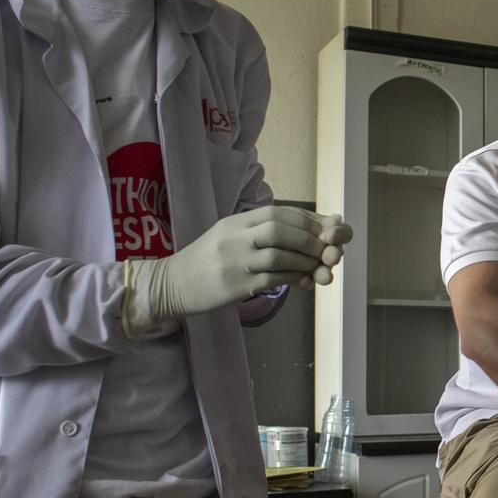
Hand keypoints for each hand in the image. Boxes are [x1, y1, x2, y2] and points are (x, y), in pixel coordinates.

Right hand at [124, 206, 344, 334]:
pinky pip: (273, 279)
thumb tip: (303, 228)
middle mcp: (235, 238)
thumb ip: (261, 230)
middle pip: (280, 228)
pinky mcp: (237, 285)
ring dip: (305, 259)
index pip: (278, 212)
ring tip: (317, 264)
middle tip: (325, 247)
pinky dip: (293, 277)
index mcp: (235, 223)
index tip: (323, 228)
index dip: (306, 220)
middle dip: (309, 237)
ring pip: (279, 254)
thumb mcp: (230, 235)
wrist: (172, 284)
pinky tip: (302, 279)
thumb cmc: (207, 260)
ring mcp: (235, 262)